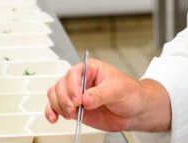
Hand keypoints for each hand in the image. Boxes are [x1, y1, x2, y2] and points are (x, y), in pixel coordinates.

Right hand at [45, 58, 170, 132]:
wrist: (135, 111)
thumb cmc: (131, 93)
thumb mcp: (118, 90)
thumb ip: (101, 94)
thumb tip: (86, 99)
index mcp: (91, 69)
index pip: (74, 73)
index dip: (73, 86)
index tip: (78, 100)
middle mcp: (81, 81)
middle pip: (61, 84)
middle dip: (64, 98)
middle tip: (74, 109)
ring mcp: (76, 95)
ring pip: (55, 95)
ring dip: (58, 106)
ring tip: (70, 114)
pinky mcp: (75, 108)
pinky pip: (56, 107)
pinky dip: (52, 112)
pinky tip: (55, 118)